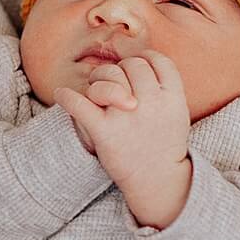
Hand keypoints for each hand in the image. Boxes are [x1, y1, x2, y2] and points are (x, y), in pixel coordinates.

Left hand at [55, 53, 192, 227]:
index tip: (135, 66)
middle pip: (132, 64)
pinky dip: (67, 97)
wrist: (157, 181)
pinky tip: (62, 95)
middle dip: (120, 68)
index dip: (145, 58)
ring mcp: (127, 116)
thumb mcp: (177, 113)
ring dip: (98, 77)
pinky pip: (79, 104)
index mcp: (173, 98)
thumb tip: (141, 60)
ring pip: (109, 75)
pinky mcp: (105, 132)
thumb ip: (164, 88)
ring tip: (94, 87)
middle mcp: (153, 103)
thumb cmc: (163, 144)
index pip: (157, 60)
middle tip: (112, 81)